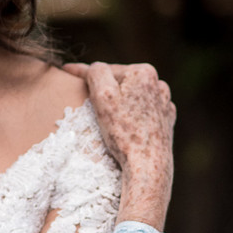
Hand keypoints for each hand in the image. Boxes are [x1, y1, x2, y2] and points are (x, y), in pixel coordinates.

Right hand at [64, 62, 174, 227]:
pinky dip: (133, 115)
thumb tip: (95, 67)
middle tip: (87, 99)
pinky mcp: (166, 121)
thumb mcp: (102, 95)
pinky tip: (125, 125)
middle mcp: (158, 84)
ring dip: (119, 102)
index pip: (106, 69)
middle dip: (104, 89)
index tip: (66, 70)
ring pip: (132, 96)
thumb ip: (96, 72)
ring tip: (107, 116)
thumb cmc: (124, 131)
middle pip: (120, 82)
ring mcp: (164, 103)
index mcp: (143, 72)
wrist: (148, 165)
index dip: (84, 72)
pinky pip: (144, 112)